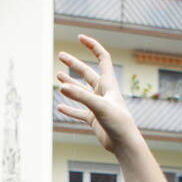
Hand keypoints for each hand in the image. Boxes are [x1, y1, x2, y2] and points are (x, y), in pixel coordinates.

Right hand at [56, 35, 138, 153]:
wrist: (124, 143)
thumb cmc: (118, 123)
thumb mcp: (99, 107)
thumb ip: (80, 97)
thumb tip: (62, 87)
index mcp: (109, 84)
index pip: (102, 58)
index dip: (92, 46)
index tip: (80, 38)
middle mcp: (103, 93)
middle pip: (87, 73)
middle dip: (74, 64)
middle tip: (60, 56)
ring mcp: (98, 106)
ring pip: (81, 92)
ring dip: (70, 84)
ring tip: (57, 76)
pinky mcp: (94, 119)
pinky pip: (79, 112)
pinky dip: (69, 109)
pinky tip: (59, 107)